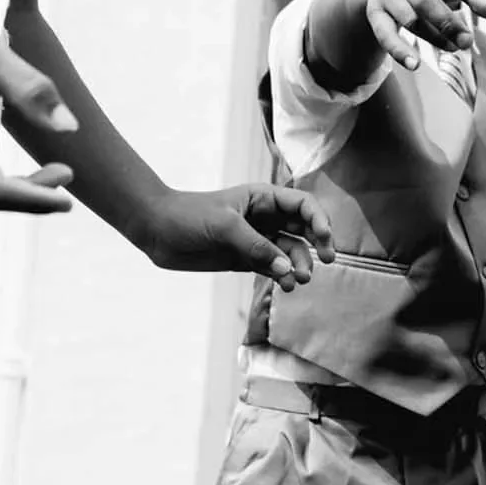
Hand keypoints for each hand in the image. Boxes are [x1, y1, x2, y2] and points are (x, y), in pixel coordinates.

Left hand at [141, 184, 336, 284]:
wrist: (157, 231)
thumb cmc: (190, 216)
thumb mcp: (226, 227)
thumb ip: (258, 247)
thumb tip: (287, 269)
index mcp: (264, 198)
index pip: (303, 205)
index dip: (319, 219)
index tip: (325, 238)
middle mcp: (266, 218)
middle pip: (304, 229)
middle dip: (318, 244)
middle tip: (328, 260)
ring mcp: (257, 240)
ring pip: (290, 252)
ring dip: (299, 265)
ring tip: (298, 280)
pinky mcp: (246, 260)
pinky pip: (273, 268)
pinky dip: (282, 277)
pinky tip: (285, 286)